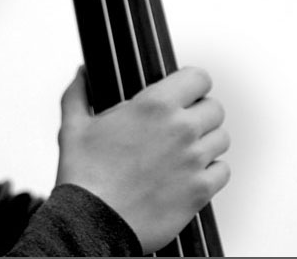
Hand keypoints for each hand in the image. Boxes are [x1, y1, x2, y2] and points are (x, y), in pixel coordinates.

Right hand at [56, 66, 230, 254]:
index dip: (193, 83)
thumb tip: (81, 73)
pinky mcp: (199, 191)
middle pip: (215, 108)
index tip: (185, 92)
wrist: (91, 223)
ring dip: (207, 141)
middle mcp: (180, 128)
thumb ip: (79, 93)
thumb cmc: (83, 175)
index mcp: (155, 105)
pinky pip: (223, 171)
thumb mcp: (73, 125)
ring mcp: (193, 160)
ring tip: (186, 150)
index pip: (199, 78)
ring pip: (221, 138)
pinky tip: (191, 173)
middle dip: (200, 113)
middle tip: (182, 124)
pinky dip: (211, 171)